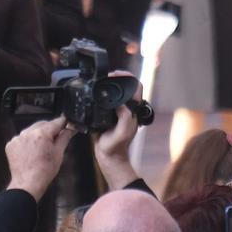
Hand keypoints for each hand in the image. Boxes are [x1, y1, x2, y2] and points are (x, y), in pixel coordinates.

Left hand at [4, 118, 74, 200]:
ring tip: (42, 150)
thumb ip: (65, 137)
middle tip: (55, 140)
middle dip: (50, 130)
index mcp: (41, 134)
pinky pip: (22, 138)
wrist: (28, 184)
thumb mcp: (59, 153)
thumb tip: (71, 129)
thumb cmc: (43, 171)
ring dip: (38, 135)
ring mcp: (18, 138)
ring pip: (32, 130)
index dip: (63, 123)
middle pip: (43, 124)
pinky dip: (27, 142)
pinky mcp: (11, 144)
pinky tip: (32, 152)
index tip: (67, 123)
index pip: (56, 122)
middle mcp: (28, 133)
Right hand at [94, 76, 144, 191]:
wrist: (108, 157)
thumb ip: (125, 118)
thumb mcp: (122, 133)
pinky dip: (101, 94)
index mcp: (132, 111)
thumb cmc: (116, 147)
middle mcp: (126, 109)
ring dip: (109, 84)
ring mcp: (117, 112)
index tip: (117, 74)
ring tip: (101, 80)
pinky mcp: (107, 115)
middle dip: (118, 77)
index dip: (128, 78)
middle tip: (107, 75)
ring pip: (115, 92)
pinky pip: (105, 100)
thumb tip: (121, 104)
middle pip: (125, 86)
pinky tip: (95, 92)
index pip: (136, 88)